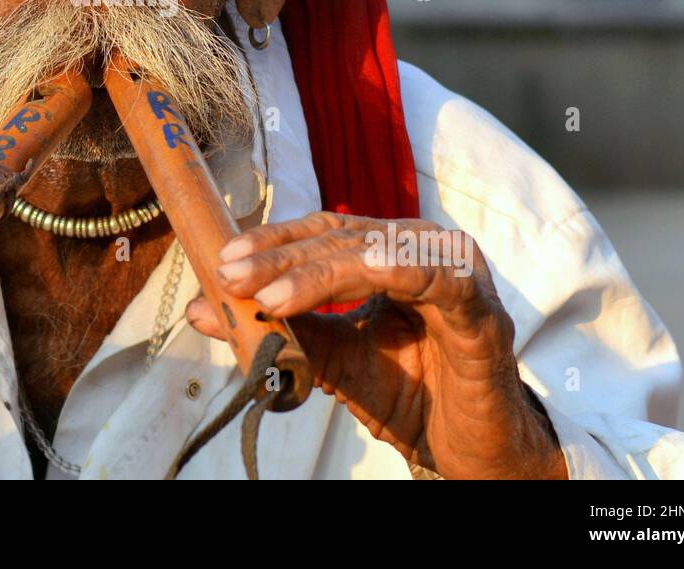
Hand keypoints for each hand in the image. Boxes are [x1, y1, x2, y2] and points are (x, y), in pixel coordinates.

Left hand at [185, 212, 566, 478]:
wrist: (472, 452)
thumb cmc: (411, 395)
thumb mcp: (334, 360)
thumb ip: (280, 330)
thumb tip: (202, 311)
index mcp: (392, 251)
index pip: (324, 232)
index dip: (273, 242)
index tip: (223, 261)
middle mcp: (425, 248)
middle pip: (343, 236)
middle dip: (282, 256)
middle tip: (231, 276)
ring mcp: (457, 272)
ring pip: (376, 250)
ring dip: (317, 270)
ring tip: (269, 295)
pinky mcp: (480, 309)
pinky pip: (431, 276)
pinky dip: (384, 272)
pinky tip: (344, 285)